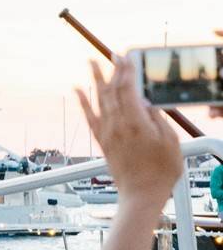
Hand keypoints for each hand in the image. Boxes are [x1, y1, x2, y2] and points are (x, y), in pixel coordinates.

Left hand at [77, 57, 182, 203]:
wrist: (141, 194)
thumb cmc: (162, 171)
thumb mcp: (171, 142)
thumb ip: (157, 119)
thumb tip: (145, 102)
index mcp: (136, 123)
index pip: (128, 89)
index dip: (126, 71)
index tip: (127, 58)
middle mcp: (117, 124)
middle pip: (112, 91)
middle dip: (113, 71)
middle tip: (113, 54)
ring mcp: (107, 132)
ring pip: (99, 100)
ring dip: (95, 79)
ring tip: (91, 62)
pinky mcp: (102, 141)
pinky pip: (89, 117)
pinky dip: (82, 101)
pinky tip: (77, 90)